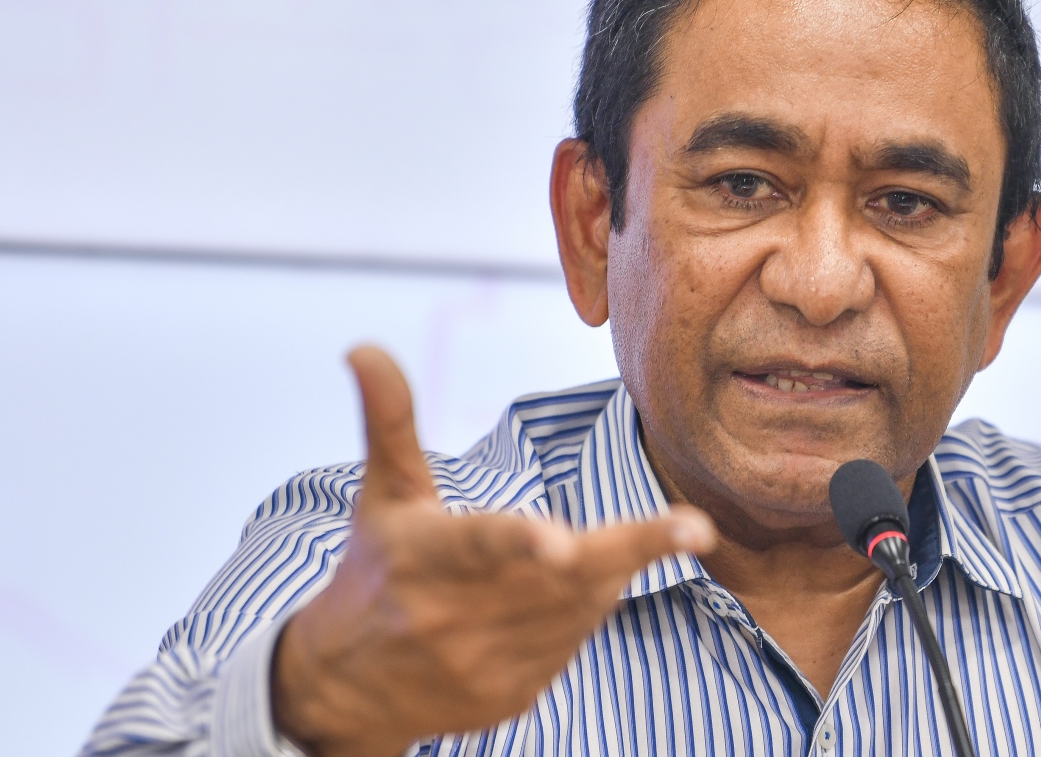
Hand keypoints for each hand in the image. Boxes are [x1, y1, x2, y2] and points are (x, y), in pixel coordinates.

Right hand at [271, 346, 715, 756]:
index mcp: (425, 555)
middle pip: (558, 579)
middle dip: (631, 550)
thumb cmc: (376, 569)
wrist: (346, 686)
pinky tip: (576, 585)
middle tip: (694, 528)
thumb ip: (390, 418)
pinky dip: (589, 607)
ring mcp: (484, 663)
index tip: (561, 542)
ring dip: (613, 568)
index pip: (480, 544)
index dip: (520, 542)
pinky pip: (574, 642)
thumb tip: (362, 346)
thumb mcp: (383, 494)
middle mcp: (453, 615)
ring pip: (579, 608)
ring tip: (633, 537)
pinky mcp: (510, 696)